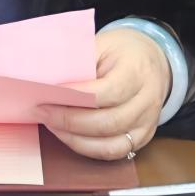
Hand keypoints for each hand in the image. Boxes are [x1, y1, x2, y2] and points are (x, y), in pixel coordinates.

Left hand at [36, 28, 170, 160]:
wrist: (152, 58)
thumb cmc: (122, 50)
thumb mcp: (103, 43)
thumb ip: (81, 60)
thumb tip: (48, 77)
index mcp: (137, 71)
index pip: (107, 91)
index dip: (76, 96)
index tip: (50, 92)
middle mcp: (147, 101)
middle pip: (107, 121)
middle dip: (70, 120)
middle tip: (43, 110)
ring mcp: (147, 123)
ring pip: (110, 144)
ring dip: (75, 138)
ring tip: (51, 124)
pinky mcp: (143, 138)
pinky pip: (113, 152)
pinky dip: (87, 148)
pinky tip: (68, 136)